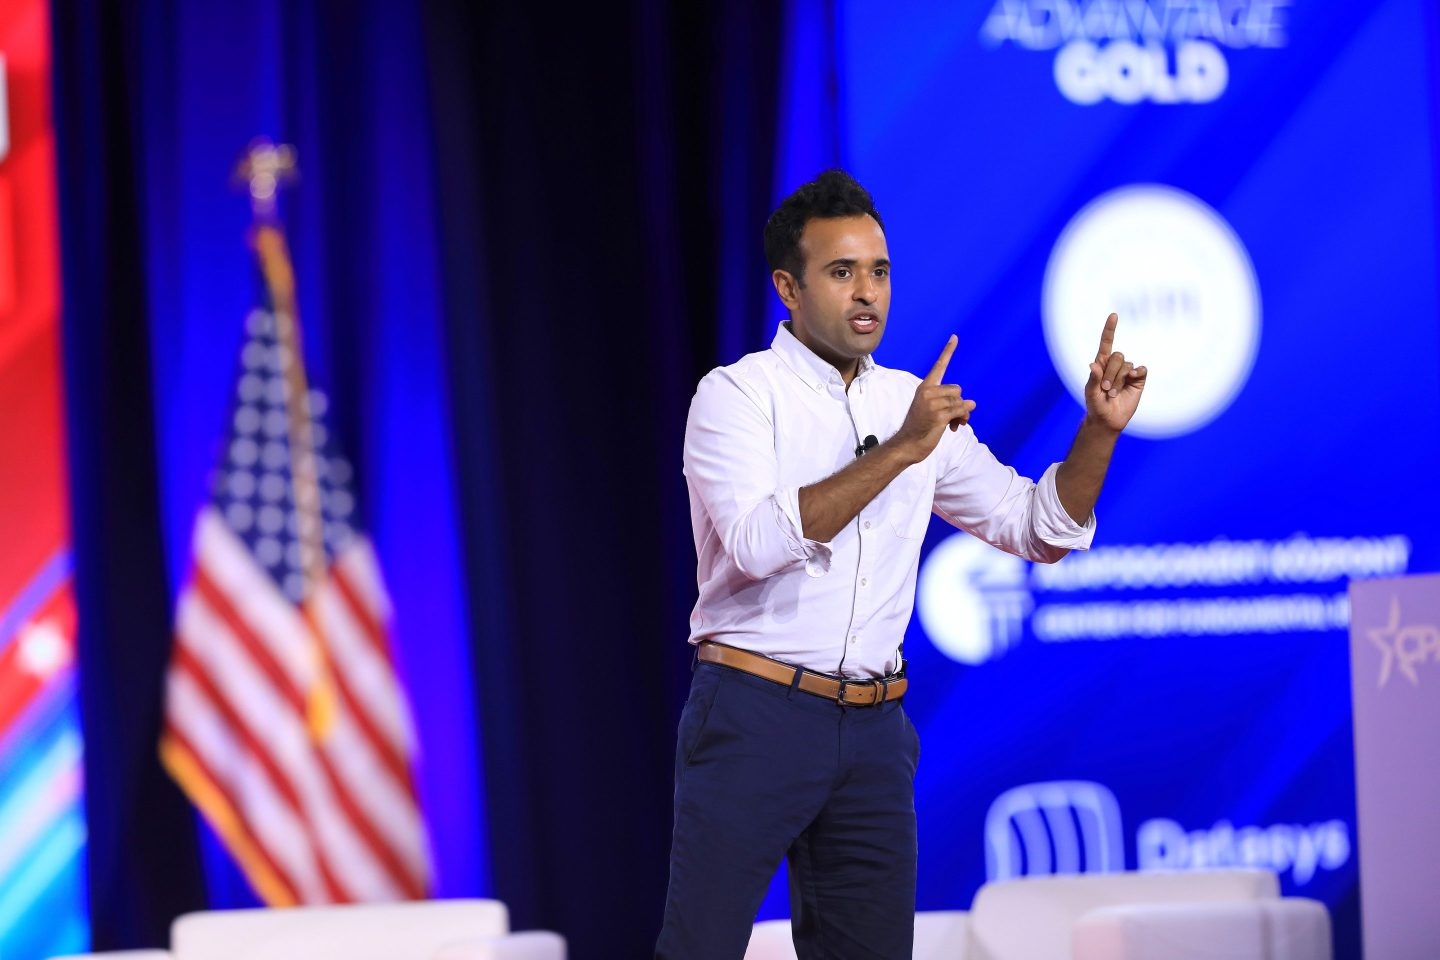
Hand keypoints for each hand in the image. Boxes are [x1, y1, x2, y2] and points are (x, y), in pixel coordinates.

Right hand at [892, 335, 975, 463]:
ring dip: (962, 413)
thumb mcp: (934, 411)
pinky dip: (962, 418)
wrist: (908, 445)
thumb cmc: (921, 428)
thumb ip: (950, 404)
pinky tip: (956, 427)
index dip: (948, 351)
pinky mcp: (938, 415)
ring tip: (955, 424)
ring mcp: (932, 403)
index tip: (955, 336)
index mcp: (924, 388)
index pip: (939, 366)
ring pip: (960, 401)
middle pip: (957, 389)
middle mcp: (927, 392)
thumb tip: (972, 404)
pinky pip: (960, 410)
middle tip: (954, 416)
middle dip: (959, 403)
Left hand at [1085, 313, 1145, 432]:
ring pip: (1127, 365)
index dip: (1110, 329)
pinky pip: (1141, 369)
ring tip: (1112, 393)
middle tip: (1105, 388)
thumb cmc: (1095, 405)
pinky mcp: (1138, 380)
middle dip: (1111, 373)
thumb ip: (1092, 379)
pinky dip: (1137, 372)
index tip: (1114, 315)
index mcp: (1101, 364)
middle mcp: (1115, 365)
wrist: (1108, 420)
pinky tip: (1133, 378)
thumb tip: (1093, 364)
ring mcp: (1127, 372)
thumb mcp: (1090, 393)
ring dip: (1119, 380)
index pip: (1106, 343)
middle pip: (1118, 356)